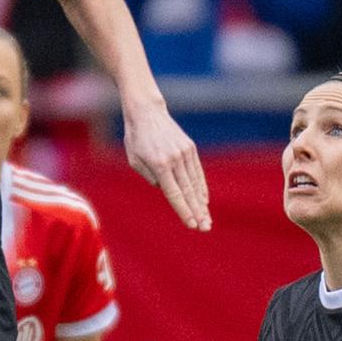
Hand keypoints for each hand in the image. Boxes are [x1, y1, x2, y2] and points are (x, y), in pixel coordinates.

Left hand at [122, 93, 211, 229]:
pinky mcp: (190, 148)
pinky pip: (197, 172)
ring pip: (195, 183)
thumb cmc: (136, 138)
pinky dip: (201, 187)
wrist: (147, 112)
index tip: (191, 225)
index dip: (183, 211)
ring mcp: (185, 153)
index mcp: (159, 164)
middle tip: (205, 228)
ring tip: (207, 219)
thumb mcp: (134, 160)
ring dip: (202, 203)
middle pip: (188, 192)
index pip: (174, 193)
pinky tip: (204, 201)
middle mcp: (175, 159)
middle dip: (197, 212)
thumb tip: (166, 189)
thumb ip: (150, 177)